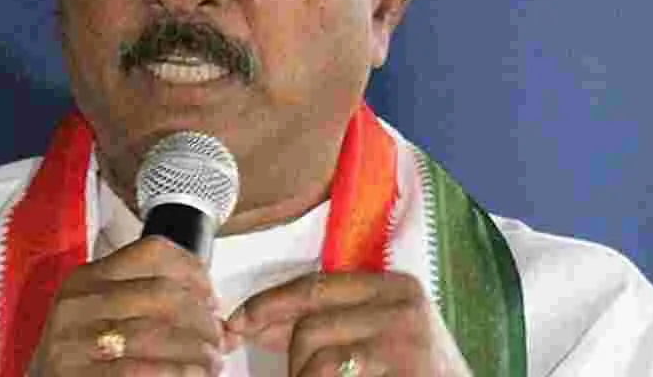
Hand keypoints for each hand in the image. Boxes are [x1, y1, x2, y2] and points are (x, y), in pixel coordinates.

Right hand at [31, 236, 227, 376]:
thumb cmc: (84, 355)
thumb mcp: (103, 314)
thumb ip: (147, 303)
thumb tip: (213, 312)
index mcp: (87, 278)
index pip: (153, 252)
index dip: (194, 271)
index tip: (212, 297)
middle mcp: (77, 302)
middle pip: (162, 294)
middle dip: (202, 319)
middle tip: (218, 340)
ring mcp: (72, 340)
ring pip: (156, 333)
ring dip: (196, 350)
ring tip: (211, 363)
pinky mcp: (76, 375)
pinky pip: (140, 371)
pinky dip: (177, 374)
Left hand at [224, 271, 468, 376]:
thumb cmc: (417, 376)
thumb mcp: (381, 337)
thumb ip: (328, 323)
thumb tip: (257, 323)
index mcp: (396, 288)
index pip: (314, 285)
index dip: (266, 304)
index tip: (235, 324)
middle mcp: (403, 308)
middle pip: (309, 325)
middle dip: (293, 360)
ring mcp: (405, 344)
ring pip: (317, 361)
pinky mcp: (403, 373)